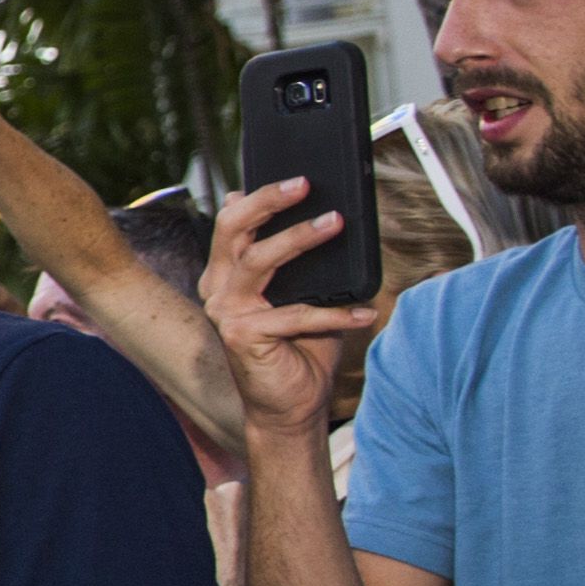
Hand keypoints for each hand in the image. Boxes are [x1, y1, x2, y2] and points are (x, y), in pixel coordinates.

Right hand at [201, 179, 380, 439]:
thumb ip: (304, 263)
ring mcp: (226, 312)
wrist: (291, 407)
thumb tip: (330, 219)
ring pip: (258, 260)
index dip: (257, 197)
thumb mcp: (305, 295)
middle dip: (267, 200)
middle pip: (232, 229)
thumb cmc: (300, 350)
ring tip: (335, 223)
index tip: (295, 177)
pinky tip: (365, 312)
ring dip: (299, 238)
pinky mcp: (242, 336)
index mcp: (227, 276)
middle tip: (304, 184)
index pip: (232, 223)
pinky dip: (335, 314)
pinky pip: (295, 315)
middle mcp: (219, 289)